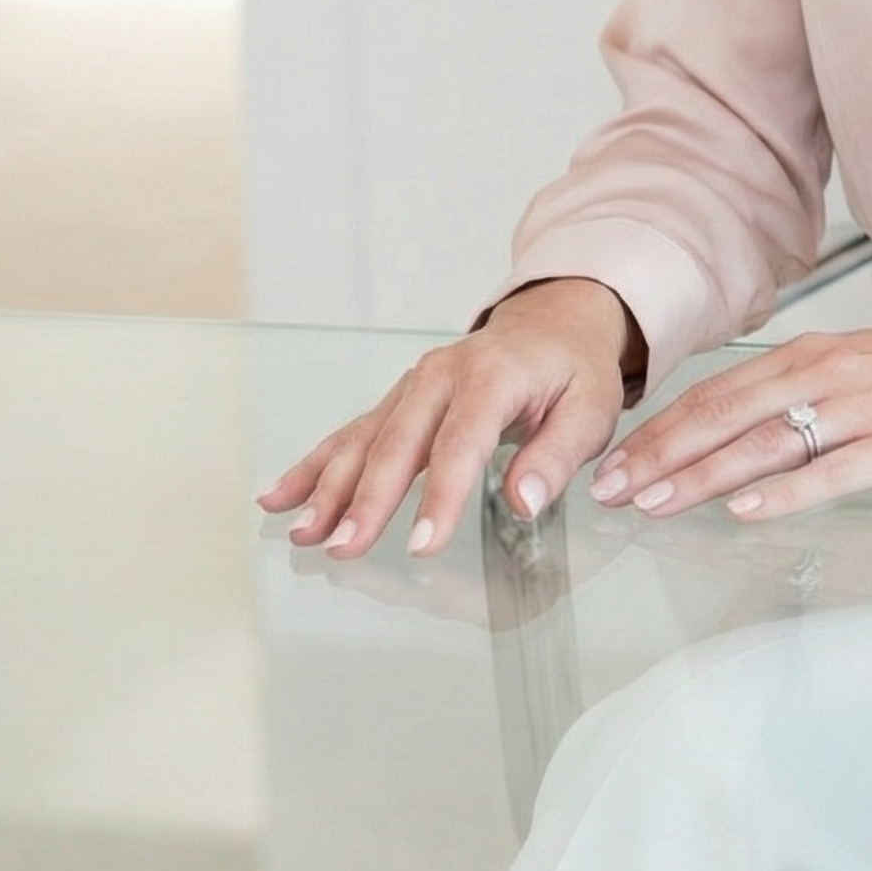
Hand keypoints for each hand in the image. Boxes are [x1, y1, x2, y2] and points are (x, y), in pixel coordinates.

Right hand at [253, 277, 640, 557]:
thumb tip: (524, 502)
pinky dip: (314, 465)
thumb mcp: (591, 409)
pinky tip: (280, 498)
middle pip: (398, 442)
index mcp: (493, 376)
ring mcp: (414, 385)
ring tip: (303, 533)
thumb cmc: (573, 370)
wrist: (554, 322)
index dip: (440, 498)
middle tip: (343, 548)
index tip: (422, 546)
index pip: (461, 444)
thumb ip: (556, 456)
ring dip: (329, 487)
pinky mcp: (399, 400)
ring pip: (365, 439)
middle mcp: (443, 375)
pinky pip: (352, 433)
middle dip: (367, 499)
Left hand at [588, 308, 871, 522]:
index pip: (717, 393)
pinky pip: (829, 471)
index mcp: (812, 355)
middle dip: (661, 455)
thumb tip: (735, 438)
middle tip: (612, 491)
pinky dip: (782, 492)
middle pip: (725, 416)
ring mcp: (862, 410)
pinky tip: (745, 510)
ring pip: (764, 443)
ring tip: (655, 504)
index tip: (615, 463)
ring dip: (702, 475)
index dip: (660, 429)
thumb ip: (799, 395)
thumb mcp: (858, 369)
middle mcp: (827, 374)